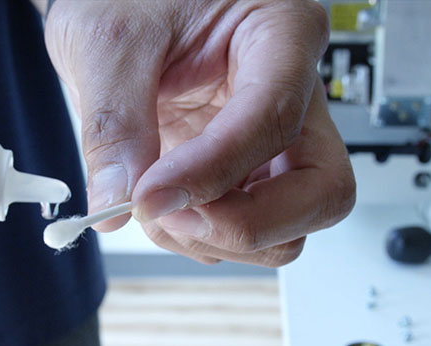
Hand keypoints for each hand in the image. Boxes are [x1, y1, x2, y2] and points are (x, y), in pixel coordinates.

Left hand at [45, 0, 354, 265]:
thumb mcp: (108, 44)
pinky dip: (200, 236)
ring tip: (153, 203)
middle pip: (322, 192)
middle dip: (245, 223)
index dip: (212, 170)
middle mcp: (293, 93)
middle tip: (173, 213)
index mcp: (281, 32)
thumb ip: (113, 125)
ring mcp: (272, 142)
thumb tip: (119, 202)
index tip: (152, 194)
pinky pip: (246, 230)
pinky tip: (162, 205)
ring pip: (288, 227)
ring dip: (216, 237)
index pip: (274, 119)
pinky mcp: (244, 171)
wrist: (117, 5)